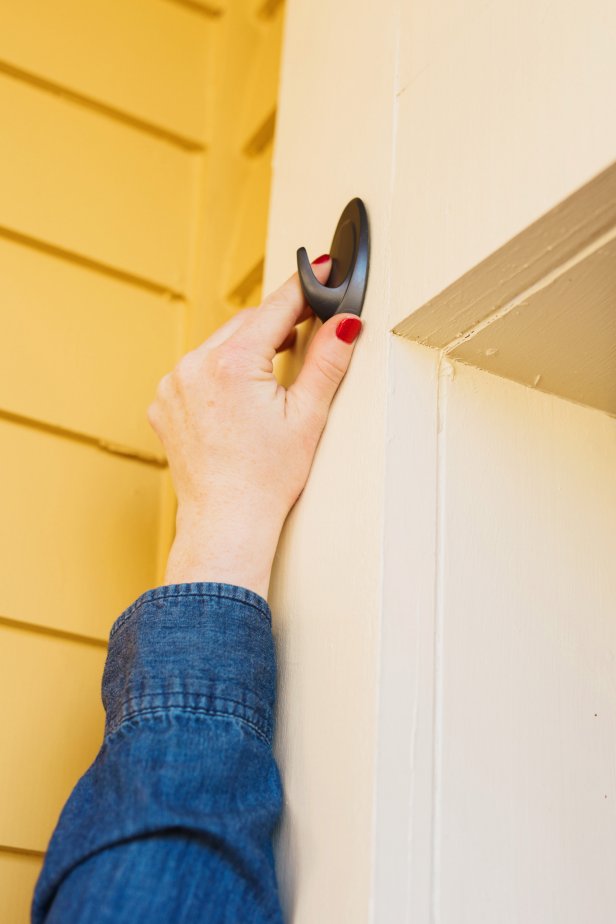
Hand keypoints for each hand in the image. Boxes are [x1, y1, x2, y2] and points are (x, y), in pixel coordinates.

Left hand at [147, 256, 362, 598]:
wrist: (227, 522)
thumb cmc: (267, 479)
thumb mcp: (307, 416)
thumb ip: (327, 361)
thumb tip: (345, 322)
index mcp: (231, 364)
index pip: (276, 308)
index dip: (304, 287)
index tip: (322, 266)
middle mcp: (193, 367)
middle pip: (245, 325)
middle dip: (276, 327)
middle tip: (305, 337)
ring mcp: (172, 386)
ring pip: (219, 346)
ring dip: (246, 351)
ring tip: (270, 383)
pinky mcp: (163, 404)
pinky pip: (196, 371)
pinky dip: (219, 374)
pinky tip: (238, 402)